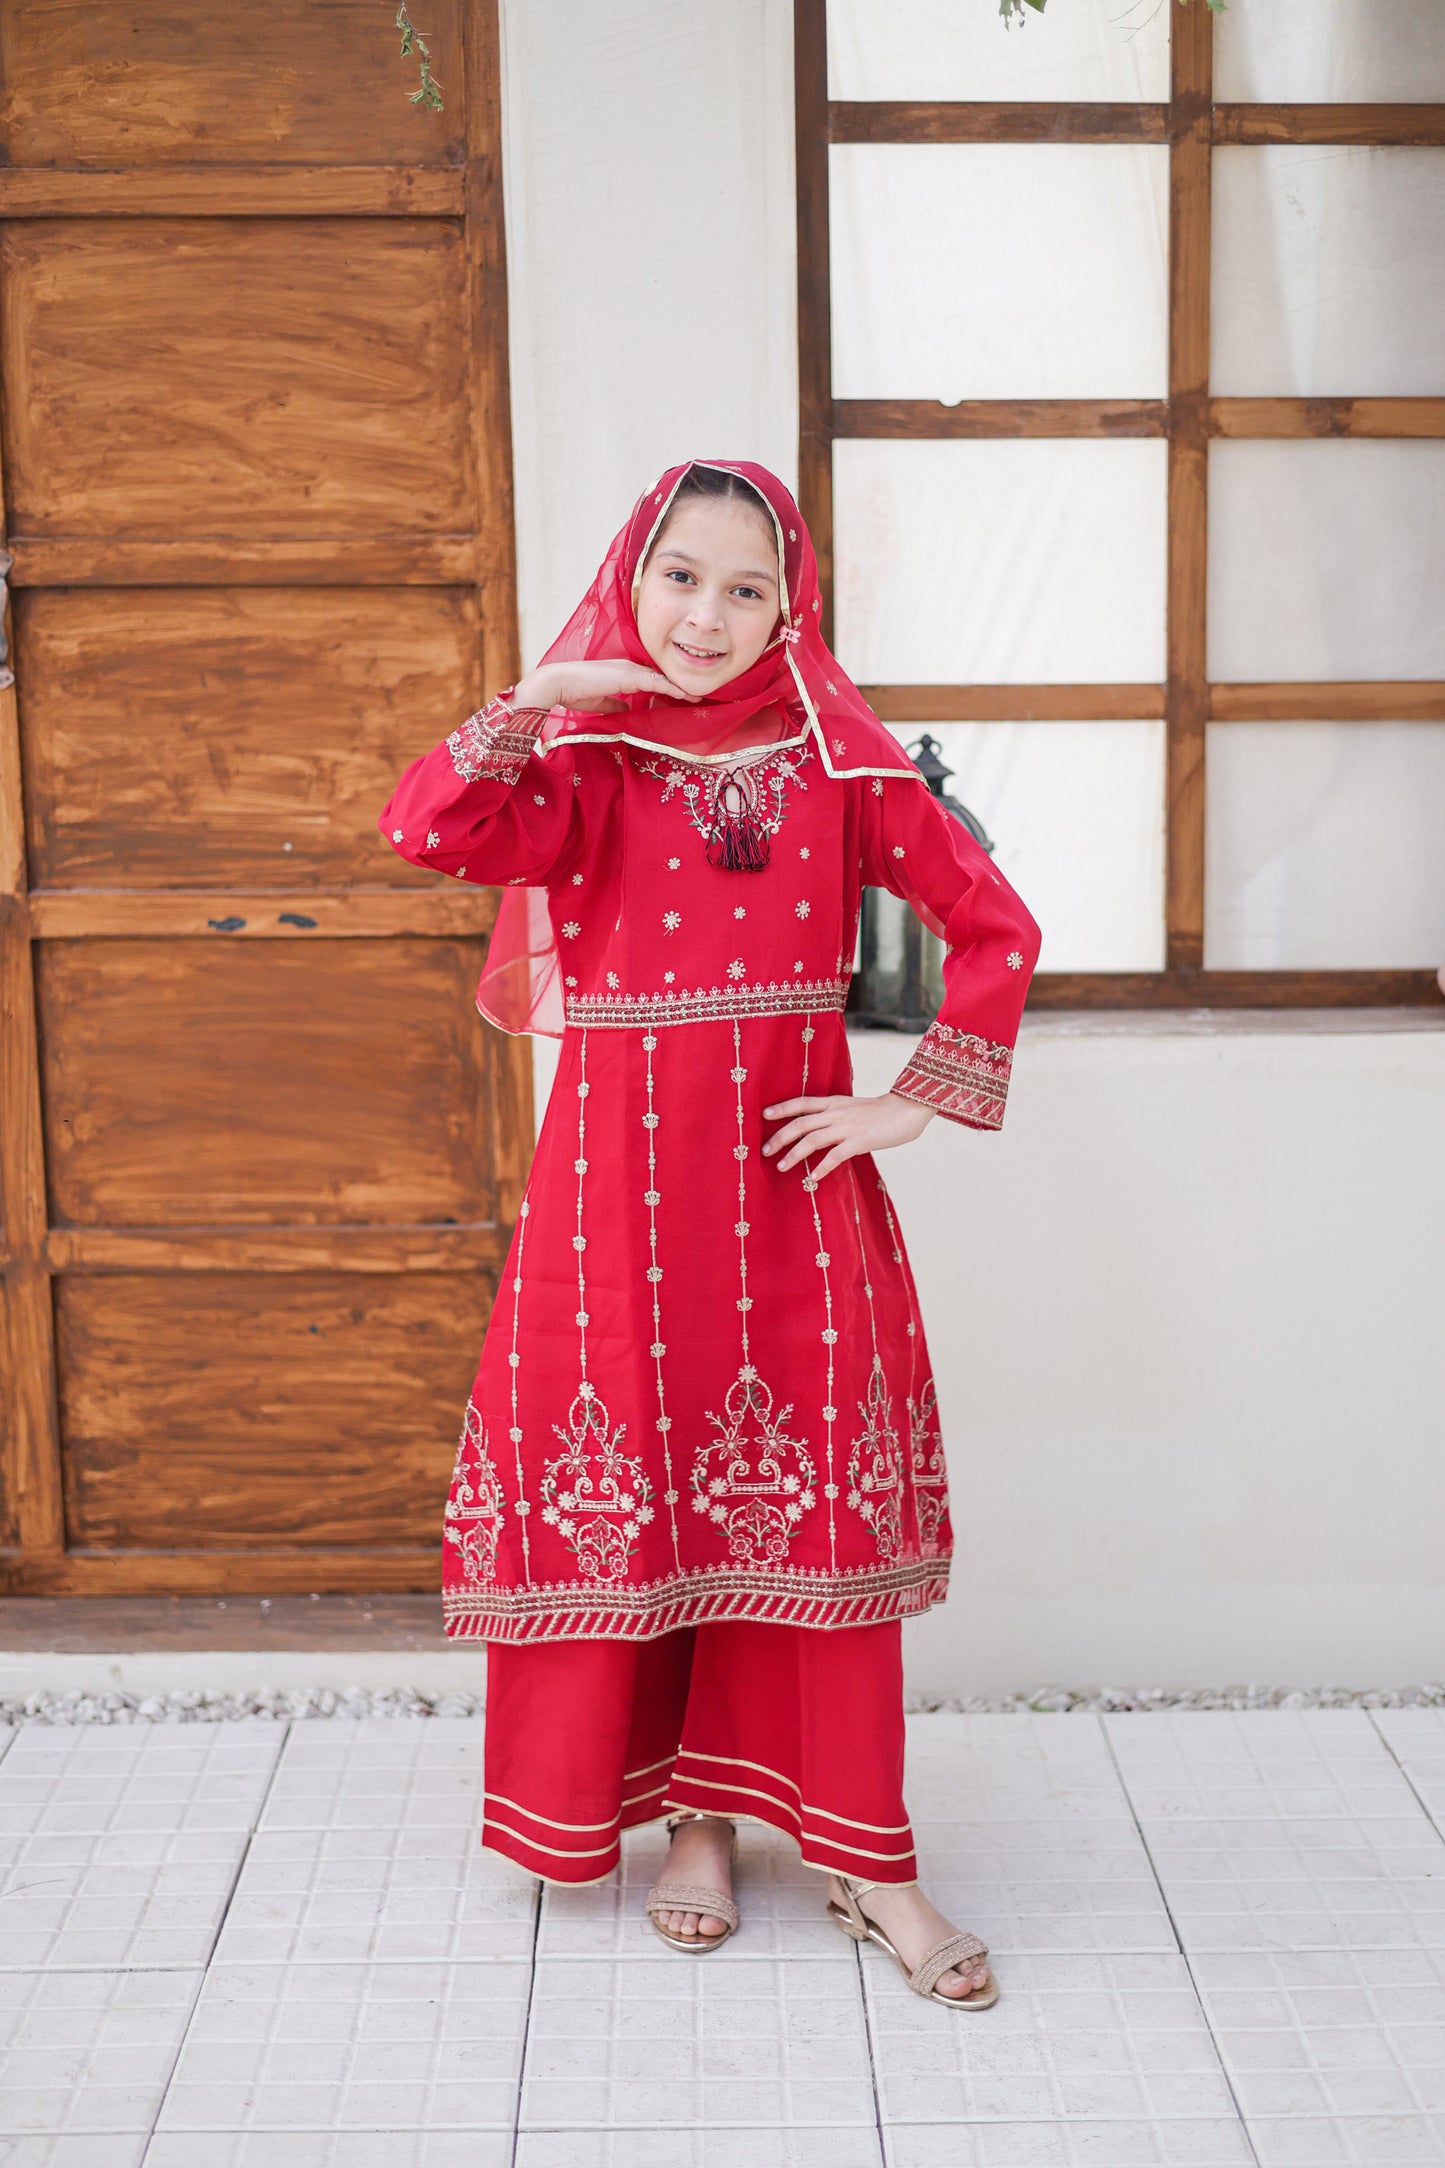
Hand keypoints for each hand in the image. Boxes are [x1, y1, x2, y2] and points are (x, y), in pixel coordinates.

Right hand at [511, 658, 696, 714]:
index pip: (651, 678)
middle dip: (679, 684)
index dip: (668, 686)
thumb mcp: (601, 701)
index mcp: (623, 672)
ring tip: (699, 695)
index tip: (683, 696)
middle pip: (661, 675)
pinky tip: (686, 694)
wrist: (558, 683)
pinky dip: (673, 688)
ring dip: (681, 686)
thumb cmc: (574, 692)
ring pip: (663, 677)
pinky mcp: (629, 676)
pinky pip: (657, 682)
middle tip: (698, 693)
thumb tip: (628, 713)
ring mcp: (630, 669)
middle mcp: (630, 667)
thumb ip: (615, 705)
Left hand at [762, 1092, 934, 1182]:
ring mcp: (848, 1126)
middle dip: (780, 1137)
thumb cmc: (883, 1112)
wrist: (908, 1108)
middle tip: (764, 1150)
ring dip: (794, 1153)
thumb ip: (837, 1115)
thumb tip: (822, 1126)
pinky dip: (822, 1167)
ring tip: (781, 1166)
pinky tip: (812, 1178)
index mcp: (834, 1102)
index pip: (802, 1102)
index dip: (782, 1108)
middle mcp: (837, 1113)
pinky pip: (836, 1155)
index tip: (764, 1114)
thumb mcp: (855, 1108)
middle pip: (801, 1123)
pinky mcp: (860, 1140)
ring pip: (813, 1139)